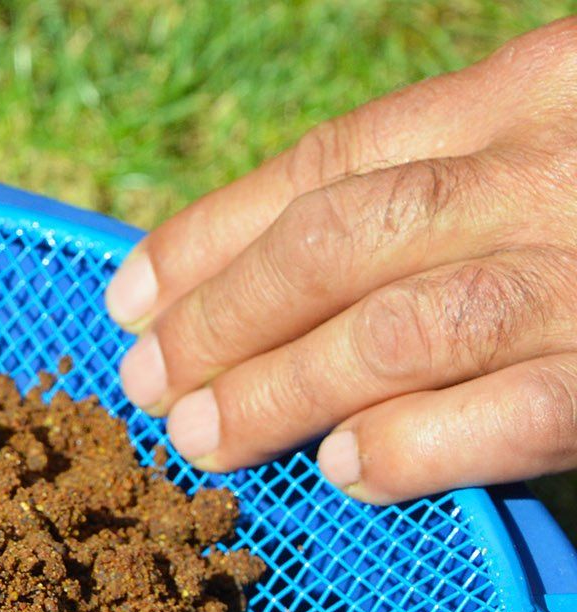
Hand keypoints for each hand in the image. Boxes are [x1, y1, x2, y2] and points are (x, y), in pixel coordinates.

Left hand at [106, 19, 576, 503]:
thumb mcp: (564, 147)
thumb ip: (458, 184)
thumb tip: (284, 281)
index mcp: (531, 91)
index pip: (332, 161)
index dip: (210, 237)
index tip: (131, 299)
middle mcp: (550, 170)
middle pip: (337, 240)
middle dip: (220, 318)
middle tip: (147, 382)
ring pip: (394, 330)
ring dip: (277, 390)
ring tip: (200, 438)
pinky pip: (506, 414)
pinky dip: (413, 443)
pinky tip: (346, 469)